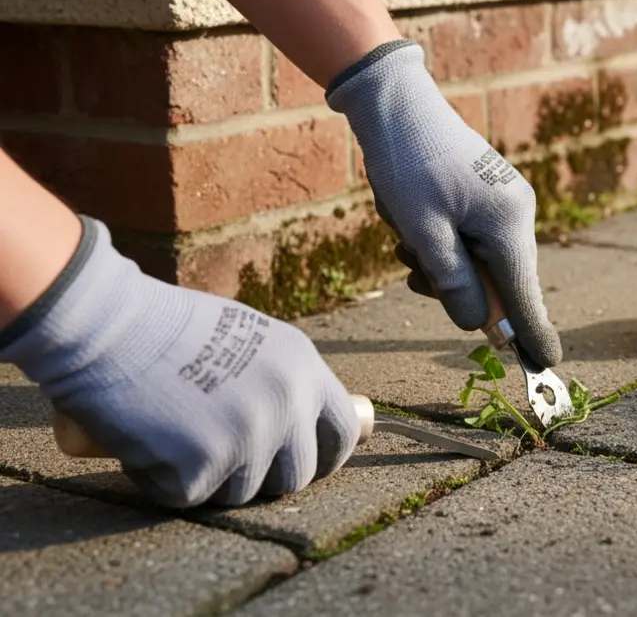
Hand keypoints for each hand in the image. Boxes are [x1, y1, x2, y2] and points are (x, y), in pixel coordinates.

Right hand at [1, 217, 359, 507]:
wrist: (109, 325)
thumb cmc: (168, 326)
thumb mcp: (251, 339)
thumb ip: (280, 380)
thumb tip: (299, 423)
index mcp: (304, 369)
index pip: (342, 432)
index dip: (324, 457)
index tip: (304, 466)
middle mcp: (286, 405)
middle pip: (295, 476)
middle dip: (261, 478)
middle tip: (223, 463)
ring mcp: (249, 437)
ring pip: (240, 492)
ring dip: (207, 479)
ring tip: (174, 437)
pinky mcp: (203, 466)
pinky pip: (187, 496)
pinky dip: (161, 481)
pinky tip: (144, 442)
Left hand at [325, 40, 562, 366]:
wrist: (397, 104)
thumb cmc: (407, 164)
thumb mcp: (422, 231)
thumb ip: (452, 283)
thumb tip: (477, 324)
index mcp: (509, 224)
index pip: (525, 295)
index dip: (533, 334)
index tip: (548, 366)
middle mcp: (518, 213)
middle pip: (498, 280)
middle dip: (455, 285)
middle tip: (413, 270)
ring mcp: (506, 202)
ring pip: (480, 261)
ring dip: (441, 263)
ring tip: (406, 233)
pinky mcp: (490, 195)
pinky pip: (473, 239)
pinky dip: (444, 243)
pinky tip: (415, 219)